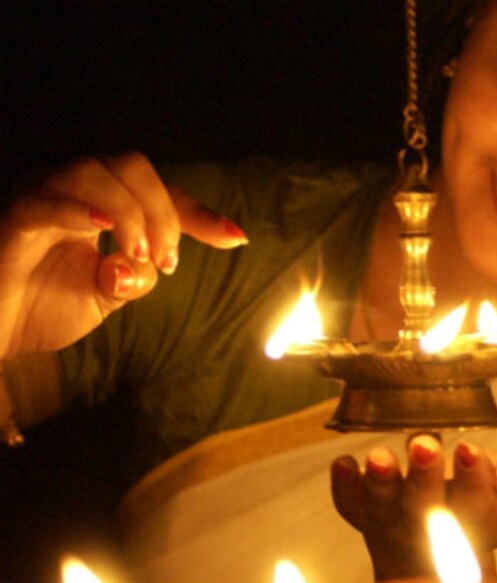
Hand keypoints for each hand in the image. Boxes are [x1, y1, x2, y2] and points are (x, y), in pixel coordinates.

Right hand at [0, 152, 248, 359]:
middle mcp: (68, 189)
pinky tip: (103, 230)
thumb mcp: (106, 294)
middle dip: (161, 209)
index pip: (154, 190)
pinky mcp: (11, 218)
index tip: (235, 238)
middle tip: (164, 259)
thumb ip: (136, 276)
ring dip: (128, 210)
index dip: (195, 213)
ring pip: (92, 170)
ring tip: (137, 255)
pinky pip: (45, 201)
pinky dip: (79, 209)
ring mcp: (38, 197)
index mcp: (97, 202)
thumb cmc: (40, 308)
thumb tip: (149, 264)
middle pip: (129, 165)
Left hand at [331, 434, 496, 579]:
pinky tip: (343, 464)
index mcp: (475, 520)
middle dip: (425, 476)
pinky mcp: (364, 513)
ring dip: (381, 480)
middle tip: (424, 446)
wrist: (431, 547)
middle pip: (426, 505)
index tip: (469, 451)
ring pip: (384, 504)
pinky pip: (350, 504)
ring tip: (381, 457)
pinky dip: (344, 486)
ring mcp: (394, 519)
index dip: (473, 478)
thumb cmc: (475, 509)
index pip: (477, 505)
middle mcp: (430, 523)